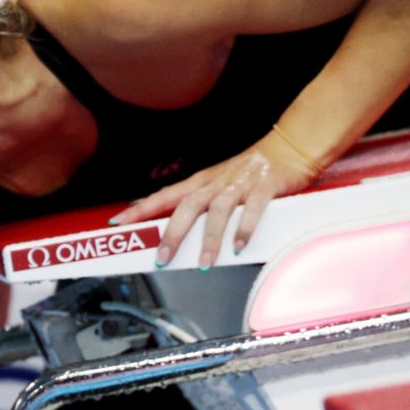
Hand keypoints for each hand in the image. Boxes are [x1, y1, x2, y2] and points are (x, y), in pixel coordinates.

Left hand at [108, 131, 319, 265]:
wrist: (290, 146)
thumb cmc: (251, 170)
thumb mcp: (218, 184)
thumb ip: (197, 203)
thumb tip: (168, 222)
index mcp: (202, 183)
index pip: (165, 196)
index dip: (141, 208)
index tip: (119, 222)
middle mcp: (217, 182)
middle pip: (187, 206)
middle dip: (173, 234)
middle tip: (163, 258)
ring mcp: (240, 184)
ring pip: (218, 211)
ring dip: (210, 239)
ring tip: (205, 264)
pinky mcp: (266, 186)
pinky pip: (253, 208)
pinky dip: (245, 227)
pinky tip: (239, 246)